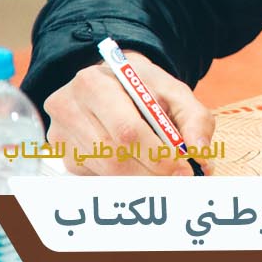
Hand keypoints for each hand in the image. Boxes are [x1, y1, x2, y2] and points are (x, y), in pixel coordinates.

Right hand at [42, 50, 214, 175]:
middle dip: (152, 171)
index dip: (157, 154)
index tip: (183, 168)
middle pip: (113, 155)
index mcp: (93, 83)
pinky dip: (125, 179)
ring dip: (141, 178)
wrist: (114, 82)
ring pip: (106, 171)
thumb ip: (195, 119)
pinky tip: (141, 168)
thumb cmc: (145, 88)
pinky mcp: (64, 157)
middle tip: (178, 177)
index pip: (126, 129)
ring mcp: (62, 135)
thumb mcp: (174, 92)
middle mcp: (68, 108)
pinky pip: (98, 178)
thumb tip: (200, 153)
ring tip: (165, 173)